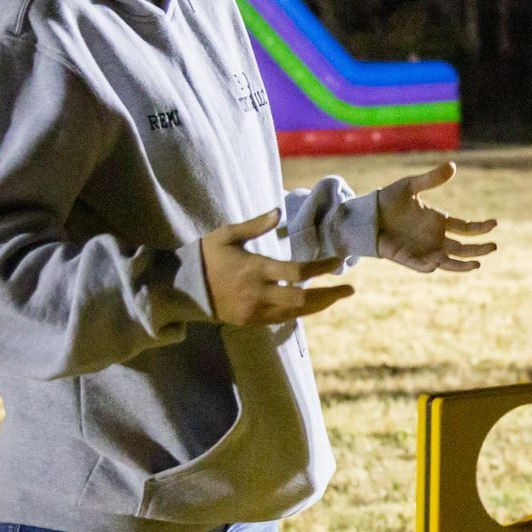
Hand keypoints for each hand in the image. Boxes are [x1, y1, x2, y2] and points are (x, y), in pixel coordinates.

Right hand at [201, 210, 355, 326]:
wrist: (181, 288)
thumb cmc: (206, 255)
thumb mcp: (227, 234)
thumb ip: (255, 225)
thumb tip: (279, 211)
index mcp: (254, 268)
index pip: (297, 272)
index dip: (321, 268)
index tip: (338, 262)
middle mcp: (257, 293)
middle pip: (302, 299)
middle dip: (329, 295)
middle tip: (350, 289)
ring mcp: (253, 310)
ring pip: (294, 313)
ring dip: (318, 306)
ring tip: (337, 297)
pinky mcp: (248, 321)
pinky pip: (280, 320)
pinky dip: (299, 312)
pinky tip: (312, 305)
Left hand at [377, 162, 498, 271]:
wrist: (366, 215)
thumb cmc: (388, 200)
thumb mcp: (411, 186)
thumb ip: (431, 179)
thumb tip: (453, 166)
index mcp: (439, 221)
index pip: (465, 228)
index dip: (480, 228)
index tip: (494, 223)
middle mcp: (435, 238)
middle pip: (463, 248)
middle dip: (479, 249)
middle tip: (494, 246)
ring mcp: (423, 250)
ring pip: (449, 262)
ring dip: (462, 265)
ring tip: (477, 264)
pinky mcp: (408, 258)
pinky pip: (422, 266)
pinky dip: (429, 266)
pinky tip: (437, 263)